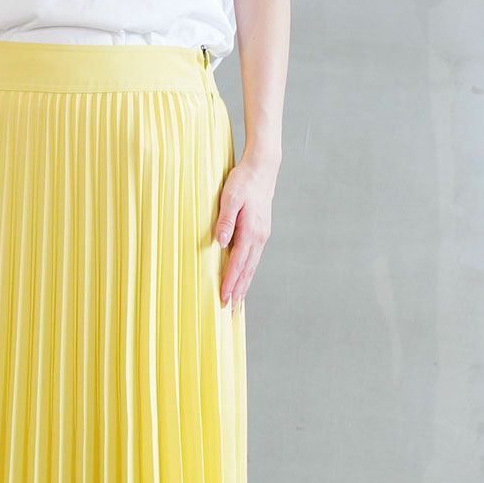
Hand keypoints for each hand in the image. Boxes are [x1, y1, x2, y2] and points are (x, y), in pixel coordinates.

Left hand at [214, 151, 278, 310]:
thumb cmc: (243, 181)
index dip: (230, 283)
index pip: (238, 264)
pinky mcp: (261, 233)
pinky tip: (243, 281)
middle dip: (238, 294)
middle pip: (247, 272)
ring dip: (244, 287)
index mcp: (250, 232)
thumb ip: (225, 220)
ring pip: (252, 268)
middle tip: (230, 314)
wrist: (263, 168)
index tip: (224, 300)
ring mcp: (262, 236)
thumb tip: (221, 242)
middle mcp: (259, 238)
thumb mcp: (230, 197)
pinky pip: (253, 259)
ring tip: (237, 304)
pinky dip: (247, 274)